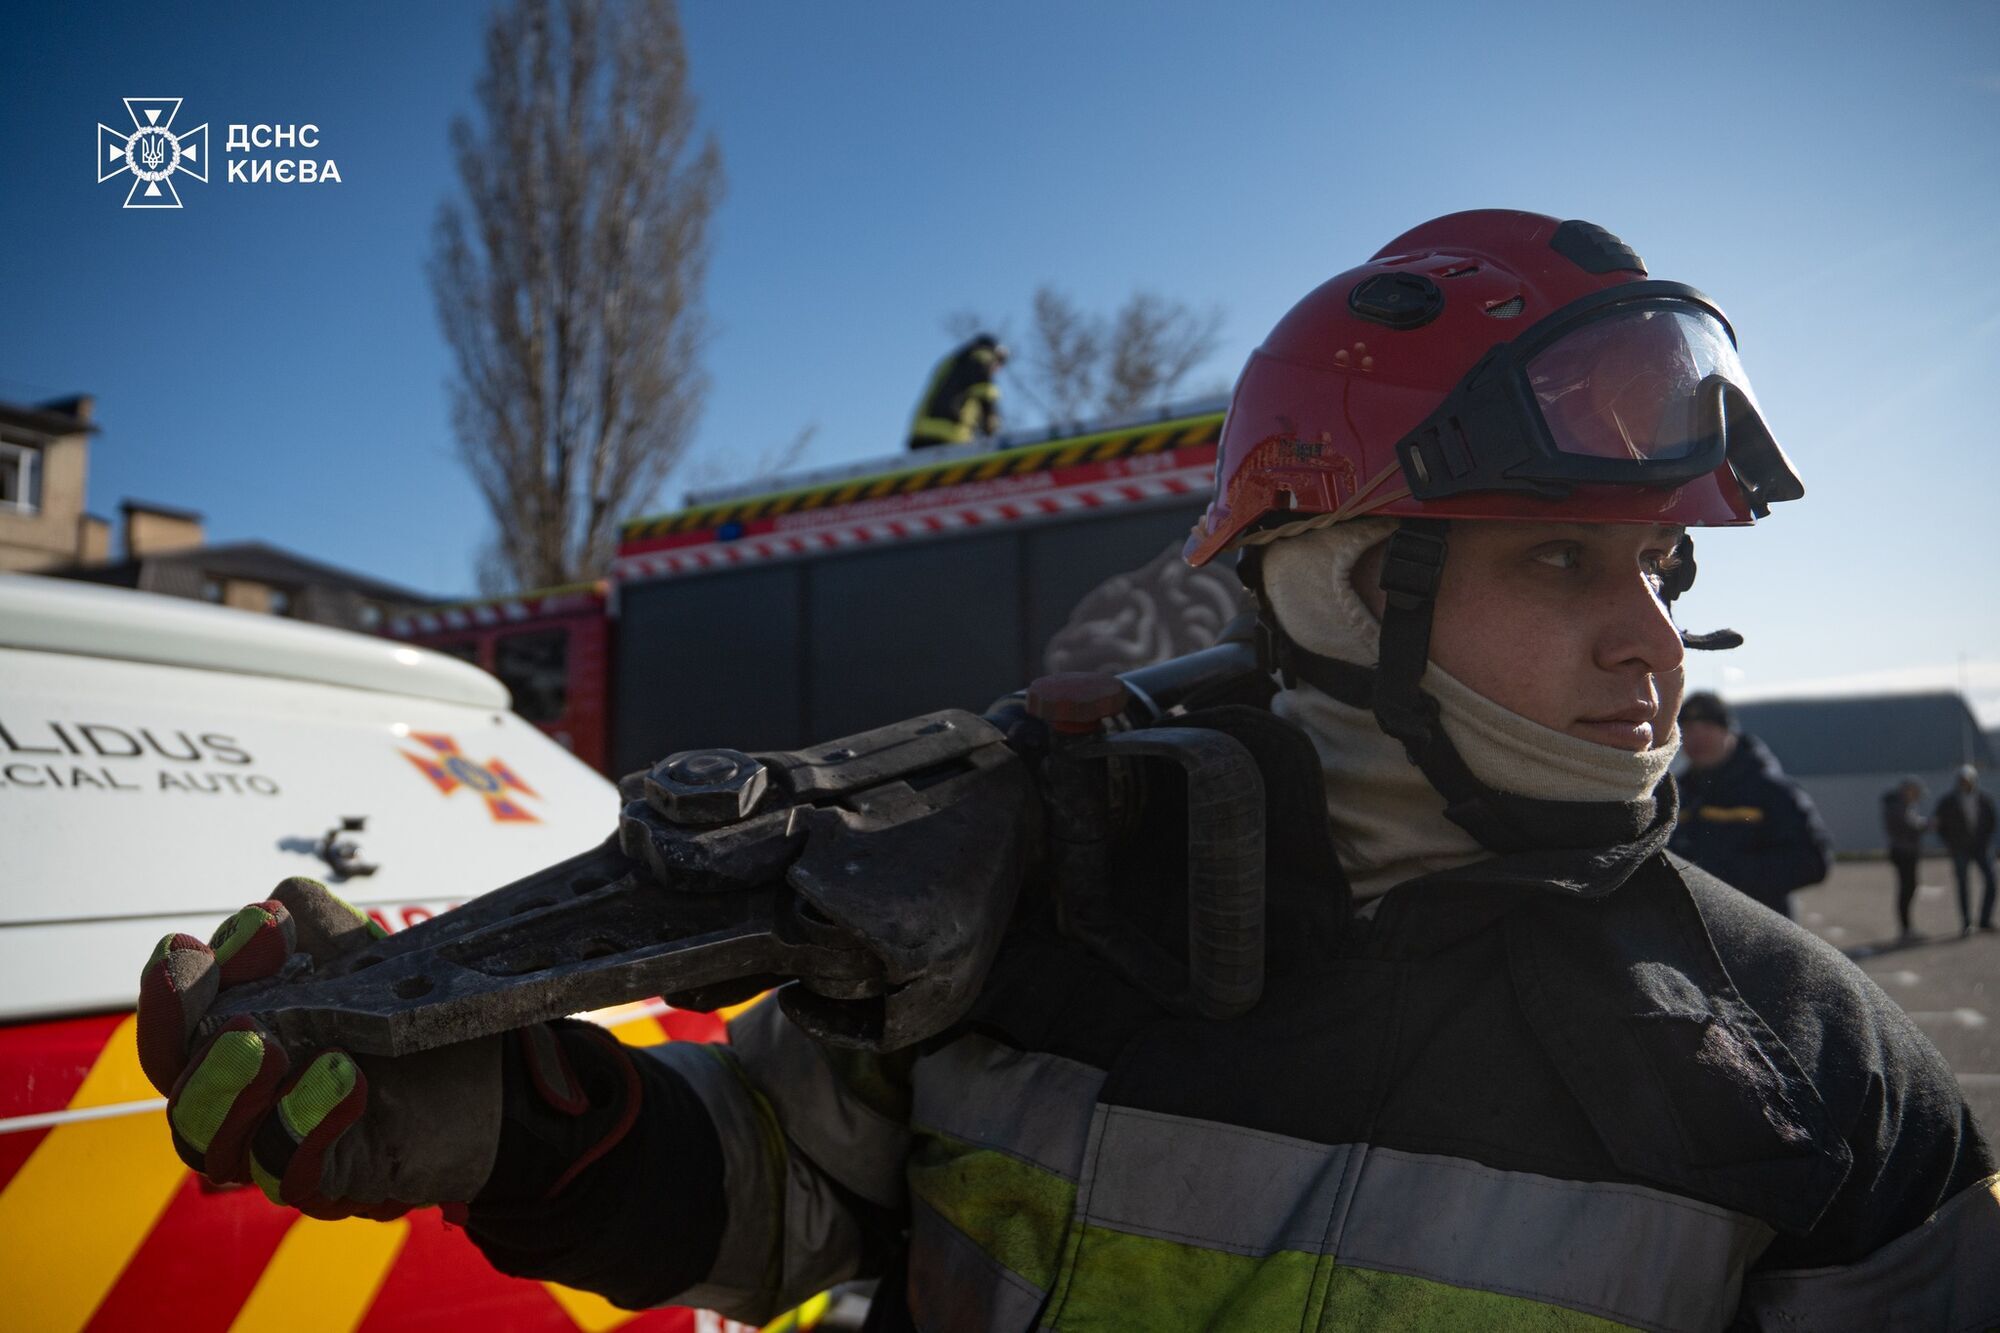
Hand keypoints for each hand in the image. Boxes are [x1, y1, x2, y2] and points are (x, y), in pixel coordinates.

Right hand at [137, 877, 502, 1218]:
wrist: (490, 1070)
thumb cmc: (409, 1013)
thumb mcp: (360, 953)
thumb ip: (312, 923)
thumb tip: (267, 912)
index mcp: (235, 1033)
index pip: (176, 1019)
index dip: (176, 985)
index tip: (199, 944)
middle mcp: (241, 1096)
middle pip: (176, 1083)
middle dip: (182, 1038)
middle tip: (227, 1006)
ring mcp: (277, 1146)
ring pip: (214, 1141)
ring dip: (231, 1091)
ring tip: (270, 1047)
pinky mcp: (330, 1182)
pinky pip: (291, 1173)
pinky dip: (306, 1126)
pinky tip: (344, 1082)